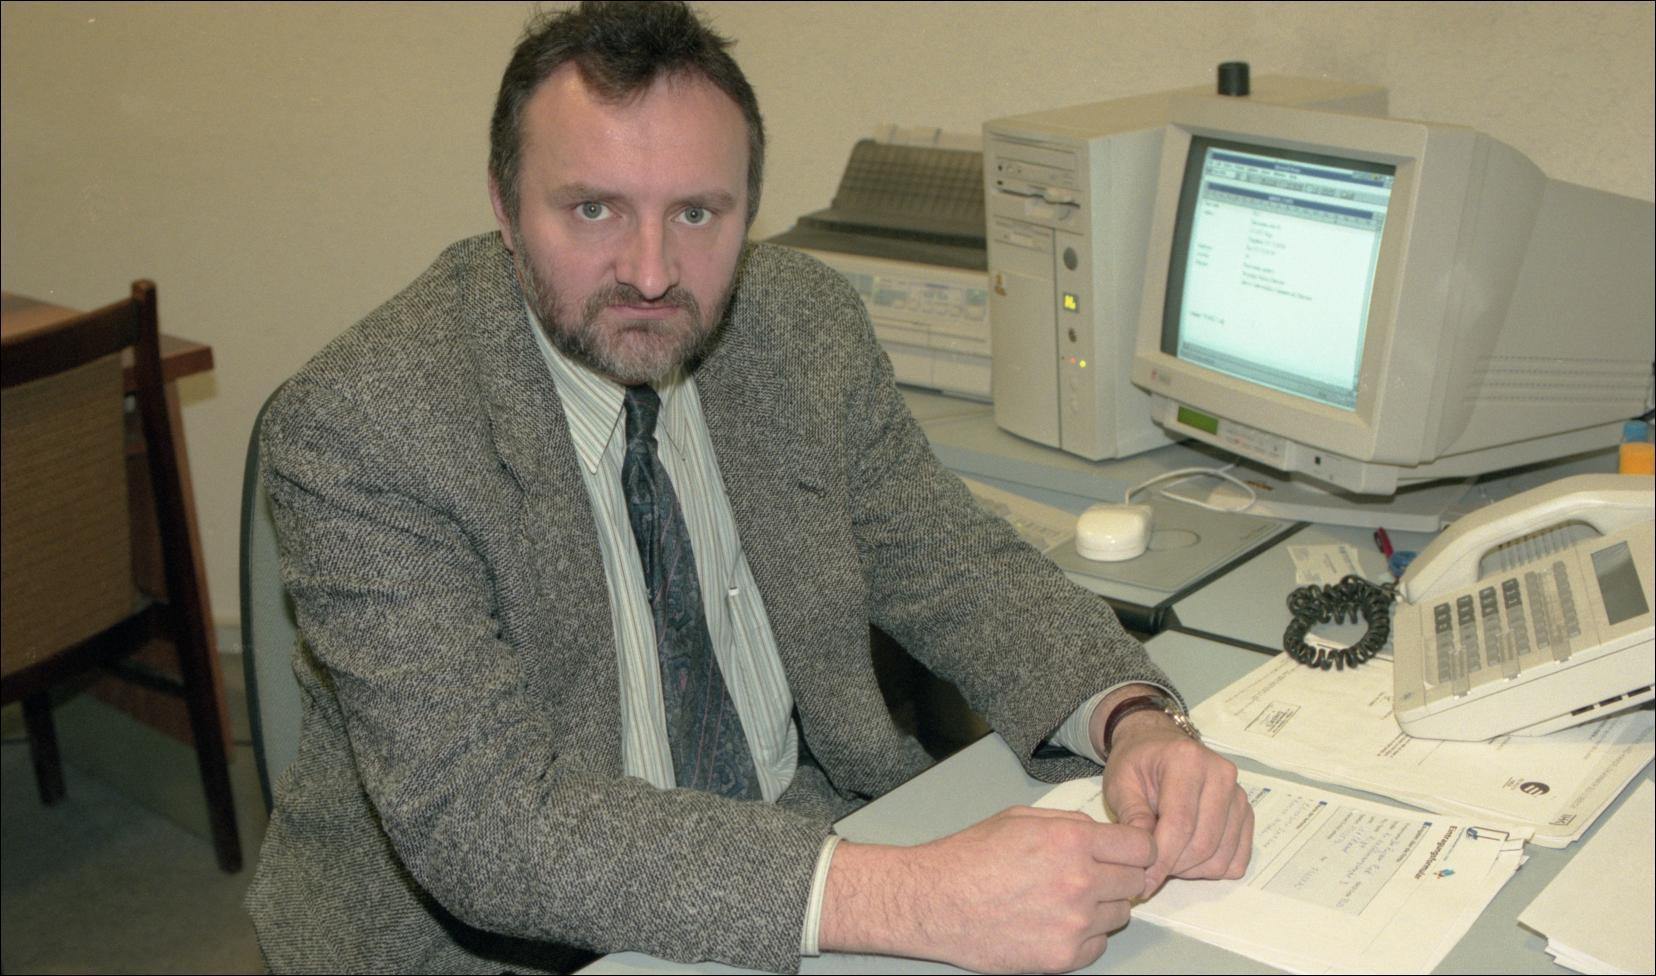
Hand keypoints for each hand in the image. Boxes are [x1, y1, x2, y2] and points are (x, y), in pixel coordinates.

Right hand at [822, 807, 1153, 972]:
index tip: (1126, 854)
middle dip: (1118, 877)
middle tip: (1089, 877)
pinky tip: (1054, 923)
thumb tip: (1104, 835)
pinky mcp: (1063, 957)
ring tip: (1061, 900)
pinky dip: (1084, 937)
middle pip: (1136, 882)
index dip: (1135, 850)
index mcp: (1072, 840)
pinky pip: (1098, 945)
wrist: (935, 901)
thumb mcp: (1021, 819)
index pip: (1142, 848)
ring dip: (1101, 908)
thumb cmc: (970, 857)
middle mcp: (1081, 881)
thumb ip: (1070, 823)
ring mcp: (1074, 923)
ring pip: (1119, 915)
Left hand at [1100, 707, 1252, 896]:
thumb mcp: (1120, 784)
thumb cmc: (1136, 764)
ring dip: (1191, 870)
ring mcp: (1239, 796)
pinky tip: (1187, 854)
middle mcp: (1221, 775)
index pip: (1180, 824)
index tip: (1143, 882)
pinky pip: (1236, 860)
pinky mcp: (1247, 814)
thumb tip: (1144, 858)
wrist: (1157, 745)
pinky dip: (1210, 868)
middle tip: (1149, 869)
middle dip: (1174, 867)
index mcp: (1187, 761)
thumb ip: (1132, 817)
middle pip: (1203, 844)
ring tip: (1166, 856)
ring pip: (1221, 857)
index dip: (1161, 860)